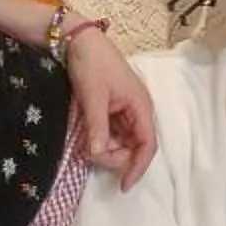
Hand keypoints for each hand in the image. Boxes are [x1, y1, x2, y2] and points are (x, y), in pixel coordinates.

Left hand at [61, 26, 156, 187]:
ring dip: (107, 148)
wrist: (78, 40)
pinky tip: (87, 139)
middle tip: (92, 155)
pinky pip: (112, 132)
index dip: (137, 167)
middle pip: (134, 146)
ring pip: (122, 141)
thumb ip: (98, 128)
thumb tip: (98, 155)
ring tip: (86, 146)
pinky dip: (101, 139)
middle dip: (116, 157)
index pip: (147, 145)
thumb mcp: (93, 98)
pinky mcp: (113, 108)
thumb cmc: (92, 65)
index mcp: (141, 107)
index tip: (123, 185)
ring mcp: (125, 109)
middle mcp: (137, 110)